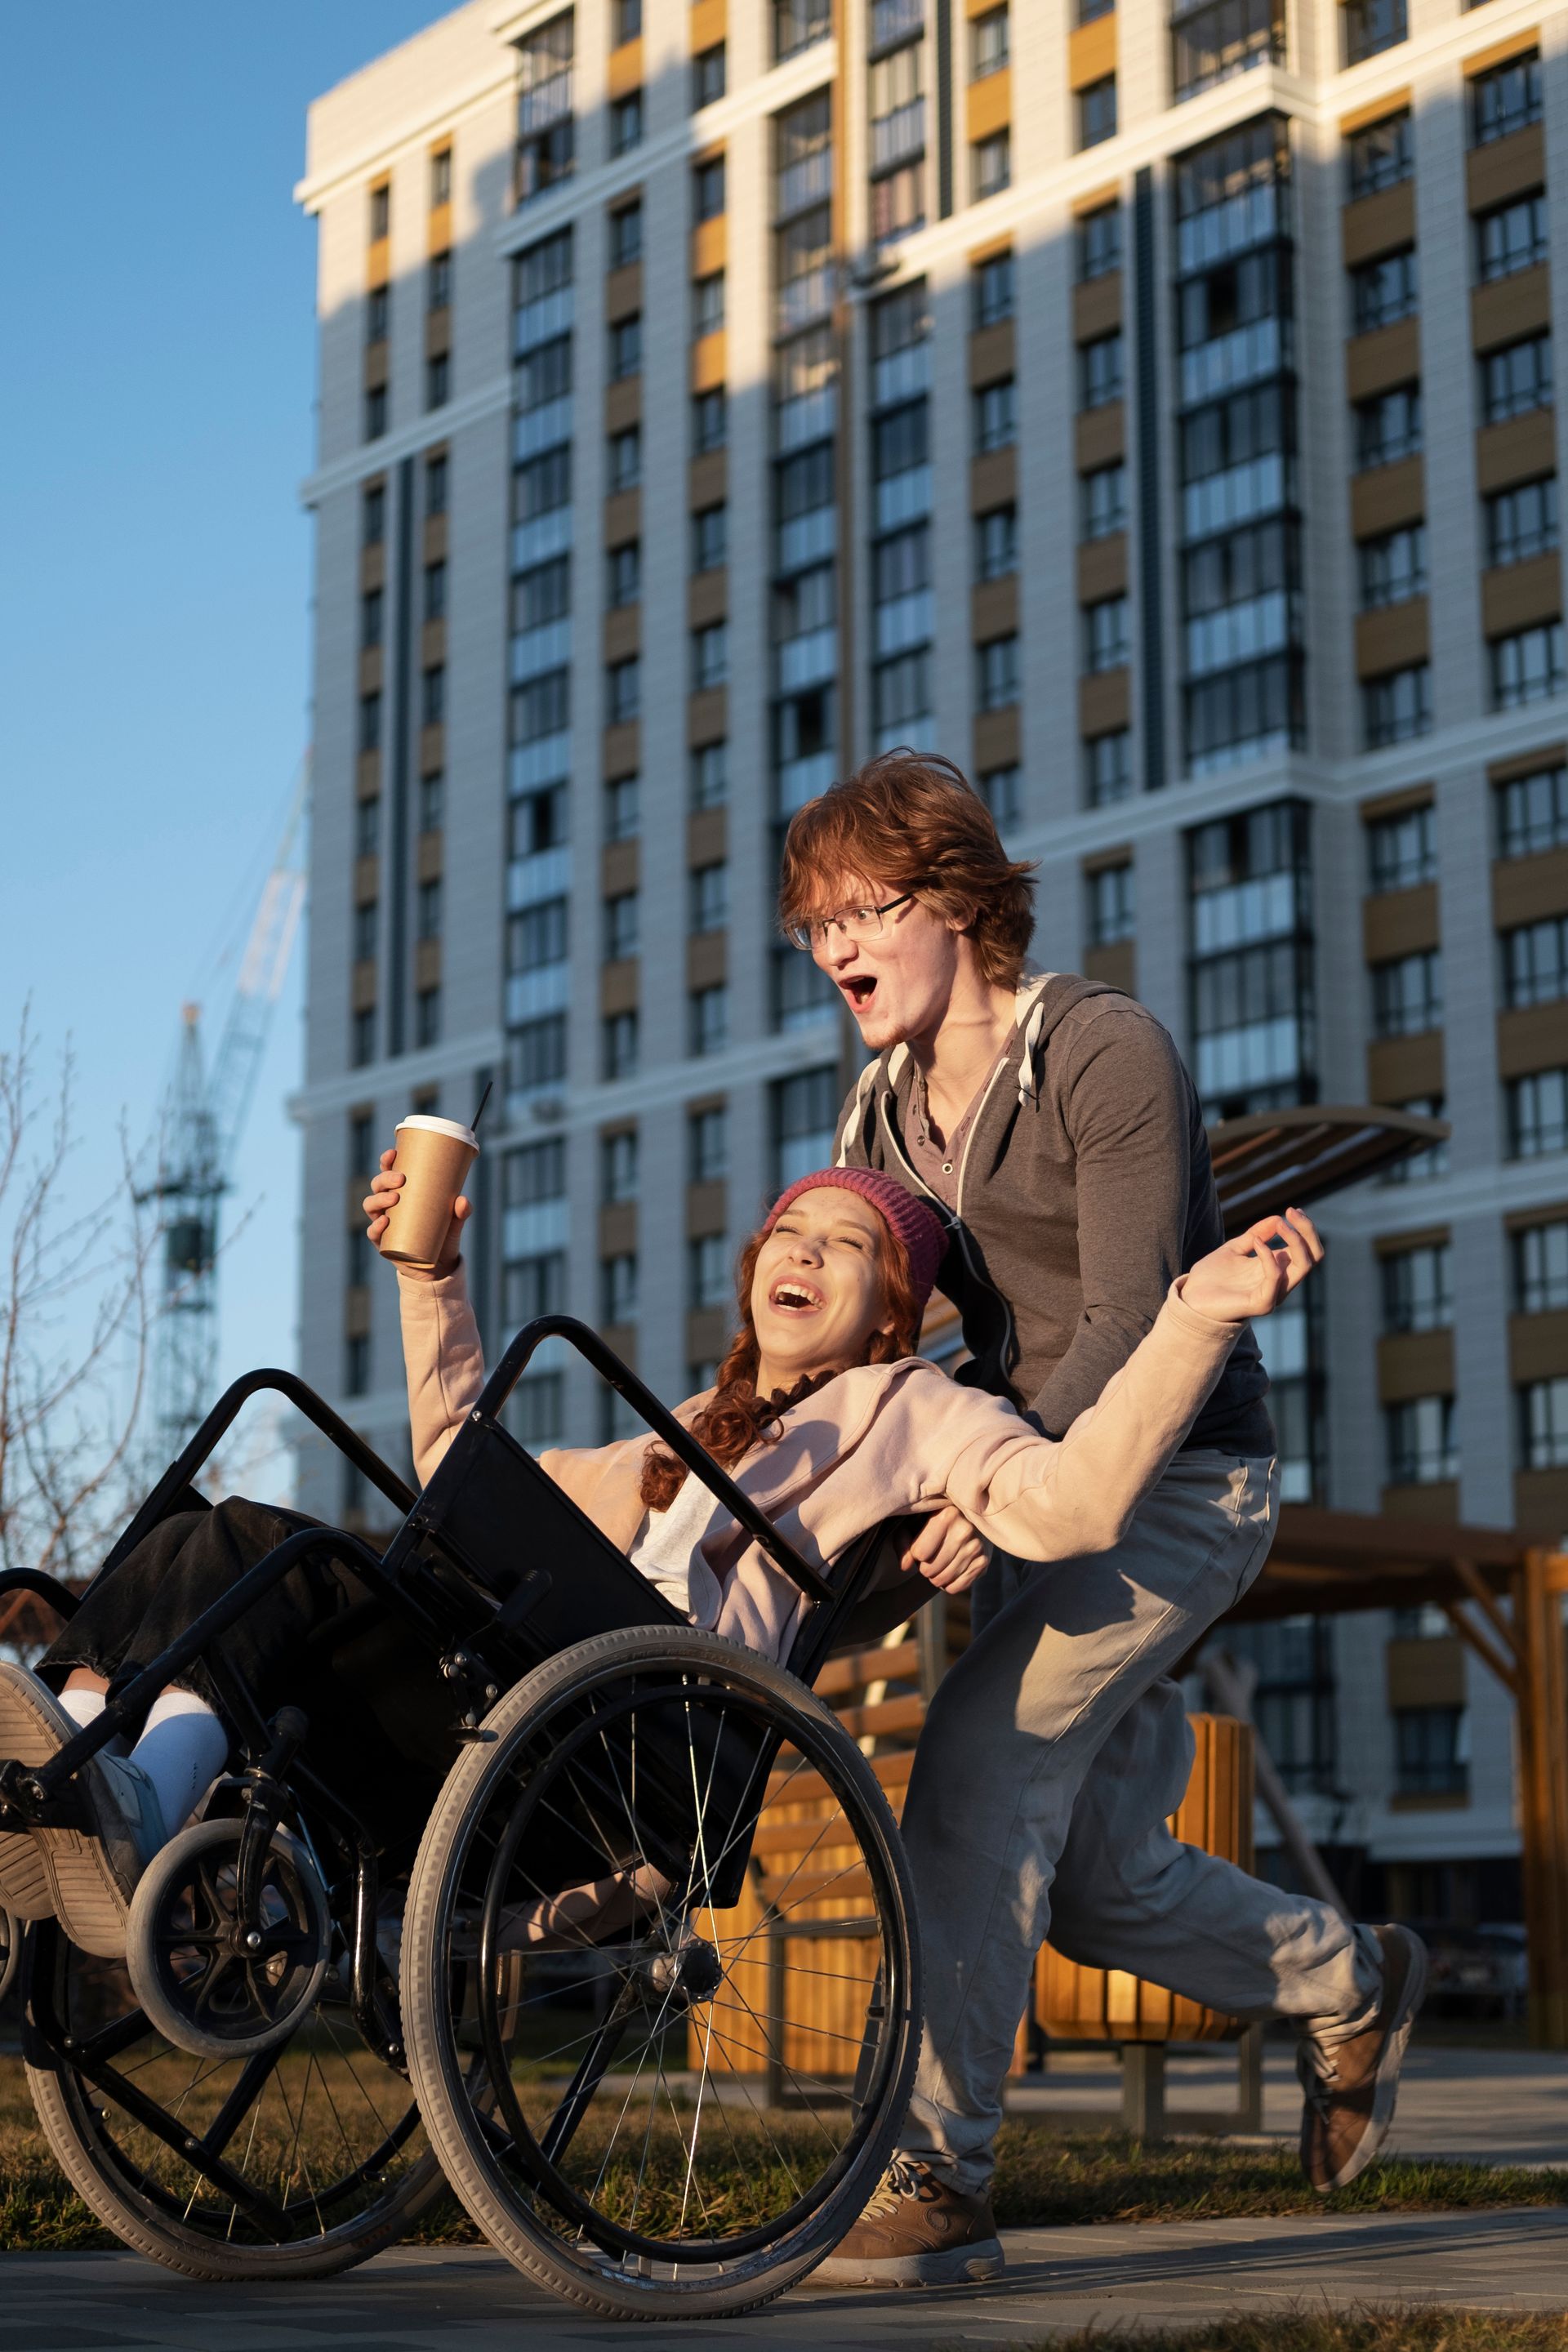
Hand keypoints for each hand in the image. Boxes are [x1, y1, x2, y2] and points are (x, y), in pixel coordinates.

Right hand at [363, 1147, 470, 1272]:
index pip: (389, 1172)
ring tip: (394, 1198)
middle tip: (400, 1179)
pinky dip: (376, 1226)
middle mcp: (389, 1206)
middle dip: (385, 1178)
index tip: (393, 1153)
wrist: (438, 1267)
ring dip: (379, 1198)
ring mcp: (383, 1223)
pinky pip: (373, 1233)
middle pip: (377, 1186)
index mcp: (402, 1193)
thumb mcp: (454, 1223)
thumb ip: (460, 1212)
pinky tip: (384, 1221)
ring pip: (370, 1205)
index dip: (387, 1161)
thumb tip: (462, 1200)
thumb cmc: (443, 1236)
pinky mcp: (383, 1243)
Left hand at [899, 1502, 990, 1594]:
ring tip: (938, 1560)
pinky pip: (956, 1588)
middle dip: (924, 1566)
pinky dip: (947, 1584)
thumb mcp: (911, 1522)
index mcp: (947, 1516)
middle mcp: (966, 1531)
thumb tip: (905, 1566)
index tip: (921, 1542)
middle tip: (929, 1554)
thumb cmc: (931, 1518)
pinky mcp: (983, 1562)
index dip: (915, 1552)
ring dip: (935, 1575)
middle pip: (929, 1570)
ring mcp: (977, 1547)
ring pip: (942, 1581)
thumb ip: (902, 1542)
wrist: (965, 1517)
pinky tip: (948, 1569)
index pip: (920, 1553)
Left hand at [1183, 1207, 1322, 1323]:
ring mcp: (1273, 1294)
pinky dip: (1268, 1255)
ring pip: (1303, 1266)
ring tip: (1280, 1223)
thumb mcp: (1234, 1249)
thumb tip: (1278, 1218)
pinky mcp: (1262, 1303)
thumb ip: (1255, 1235)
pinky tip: (1257, 1242)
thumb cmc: (1211, 1277)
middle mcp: (1280, 1283)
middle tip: (1293, 1212)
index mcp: (1277, 1269)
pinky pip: (1275, 1277)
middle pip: (1314, 1257)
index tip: (1293, 1209)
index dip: (1305, 1228)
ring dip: (1295, 1239)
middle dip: (1307, 1230)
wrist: (1190, 1299)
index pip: (1307, 1250)